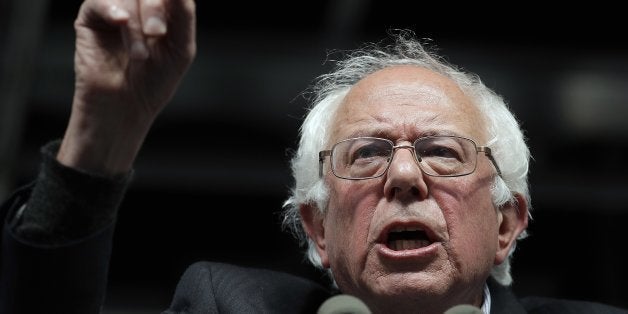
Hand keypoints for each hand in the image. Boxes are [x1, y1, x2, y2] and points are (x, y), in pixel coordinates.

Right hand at [57, 0, 195, 175]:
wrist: (126, 107)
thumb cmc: (155, 80)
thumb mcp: (181, 47)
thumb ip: (184, 14)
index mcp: (162, 10)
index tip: (170, 17)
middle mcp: (139, 5)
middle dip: (154, 9)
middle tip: (157, 33)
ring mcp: (114, 9)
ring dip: (135, 23)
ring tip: (140, 54)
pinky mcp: (90, 18)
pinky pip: (98, 0)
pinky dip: (112, 8)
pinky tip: (120, 21)